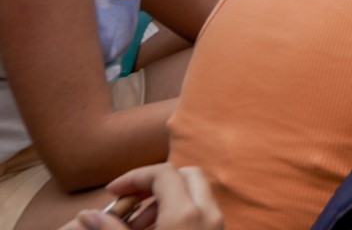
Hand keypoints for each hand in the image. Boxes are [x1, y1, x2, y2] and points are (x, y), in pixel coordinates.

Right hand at [69, 164, 222, 229]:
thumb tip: (87, 214)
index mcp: (186, 215)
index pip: (163, 173)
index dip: (134, 177)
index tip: (112, 191)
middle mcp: (208, 214)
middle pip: (187, 174)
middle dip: (156, 182)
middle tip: (130, 201)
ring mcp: (218, 224)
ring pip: (196, 192)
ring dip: (167, 199)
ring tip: (137, 225)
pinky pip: (202, 211)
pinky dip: (180, 212)